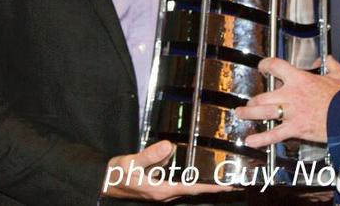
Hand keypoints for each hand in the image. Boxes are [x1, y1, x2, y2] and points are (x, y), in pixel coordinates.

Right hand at [103, 140, 235, 200]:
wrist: (104, 182)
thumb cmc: (116, 174)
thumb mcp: (131, 163)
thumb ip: (150, 155)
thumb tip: (169, 146)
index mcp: (161, 190)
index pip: (192, 188)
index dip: (211, 187)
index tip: (228, 185)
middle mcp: (165, 192)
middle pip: (195, 189)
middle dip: (214, 186)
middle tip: (235, 180)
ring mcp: (163, 189)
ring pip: (189, 185)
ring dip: (205, 182)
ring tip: (224, 175)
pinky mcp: (160, 184)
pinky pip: (180, 180)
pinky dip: (192, 177)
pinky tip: (200, 169)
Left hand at [235, 55, 339, 146]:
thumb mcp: (339, 77)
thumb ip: (331, 66)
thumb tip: (329, 59)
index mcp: (300, 79)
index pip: (276, 66)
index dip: (266, 65)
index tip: (262, 66)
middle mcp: (291, 95)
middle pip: (264, 94)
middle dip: (253, 99)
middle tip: (249, 102)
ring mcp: (291, 112)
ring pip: (264, 112)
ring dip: (249, 114)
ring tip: (240, 114)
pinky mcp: (295, 128)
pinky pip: (275, 134)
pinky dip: (261, 138)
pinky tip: (251, 140)